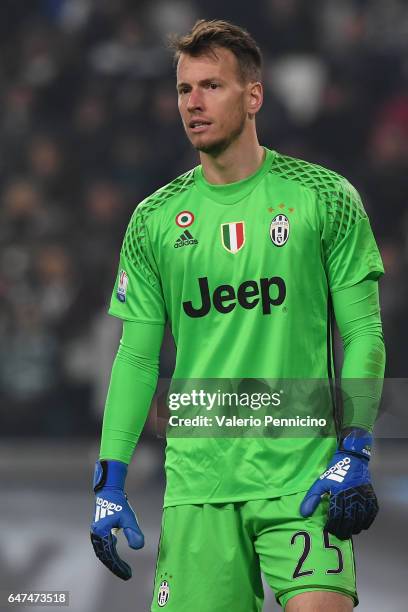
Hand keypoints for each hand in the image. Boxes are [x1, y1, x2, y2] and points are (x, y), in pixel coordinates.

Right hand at [90, 460, 143, 579]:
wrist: (109, 492)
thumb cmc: (119, 504)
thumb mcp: (129, 518)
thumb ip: (133, 532)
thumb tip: (138, 547)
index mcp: (101, 533)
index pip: (110, 556)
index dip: (119, 566)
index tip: (128, 574)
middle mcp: (96, 535)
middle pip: (105, 557)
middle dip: (115, 566)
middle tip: (127, 574)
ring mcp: (96, 533)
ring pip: (103, 553)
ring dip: (112, 561)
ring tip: (123, 568)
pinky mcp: (98, 531)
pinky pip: (103, 547)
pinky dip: (109, 554)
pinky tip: (116, 555)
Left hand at [300, 428, 378, 539]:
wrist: (352, 459)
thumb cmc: (335, 471)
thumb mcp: (321, 482)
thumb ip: (312, 498)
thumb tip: (303, 513)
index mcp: (339, 494)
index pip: (336, 516)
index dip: (332, 526)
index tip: (328, 530)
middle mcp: (352, 497)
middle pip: (349, 521)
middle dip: (343, 530)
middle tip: (339, 535)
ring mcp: (363, 498)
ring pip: (361, 520)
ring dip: (354, 528)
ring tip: (349, 531)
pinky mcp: (371, 497)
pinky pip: (371, 514)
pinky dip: (366, 522)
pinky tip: (361, 525)